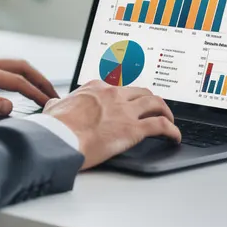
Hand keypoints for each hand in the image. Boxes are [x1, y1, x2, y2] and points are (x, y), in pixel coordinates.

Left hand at [0, 59, 59, 115]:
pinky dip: (19, 75)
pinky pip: (4, 68)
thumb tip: (11, 107)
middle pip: (20, 66)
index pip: (16, 81)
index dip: (35, 93)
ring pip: (13, 65)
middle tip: (55, 96)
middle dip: (40, 80)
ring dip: (31, 76)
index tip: (49, 105)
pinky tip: (21, 86)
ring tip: (43, 92)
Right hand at [42, 81, 180, 169]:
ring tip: (169, 120)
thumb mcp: (52, 108)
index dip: (129, 96)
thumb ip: (57, 104)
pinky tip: (175, 137)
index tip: (132, 102)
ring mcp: (124, 111)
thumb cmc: (54, 127)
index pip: (119, 87)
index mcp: (95, 88)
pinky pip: (161, 126)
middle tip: (156, 109)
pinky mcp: (133, 129)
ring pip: (156, 104)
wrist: (57, 139)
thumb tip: (53, 106)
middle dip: (151, 100)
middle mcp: (113, 94)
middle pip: (142, 92)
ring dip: (166, 112)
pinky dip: (172, 130)